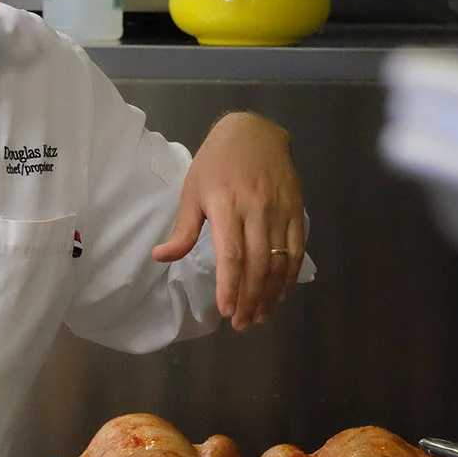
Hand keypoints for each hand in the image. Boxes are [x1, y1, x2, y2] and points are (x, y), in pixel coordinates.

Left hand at [151, 111, 304, 331]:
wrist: (254, 132)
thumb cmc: (215, 163)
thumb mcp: (192, 191)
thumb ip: (183, 229)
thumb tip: (161, 257)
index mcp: (225, 206)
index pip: (231, 255)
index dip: (230, 286)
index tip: (226, 311)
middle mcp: (255, 210)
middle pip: (257, 264)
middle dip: (250, 299)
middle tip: (242, 324)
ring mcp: (279, 210)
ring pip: (278, 261)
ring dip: (271, 294)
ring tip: (260, 316)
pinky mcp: (297, 210)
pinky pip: (296, 249)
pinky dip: (289, 275)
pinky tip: (280, 293)